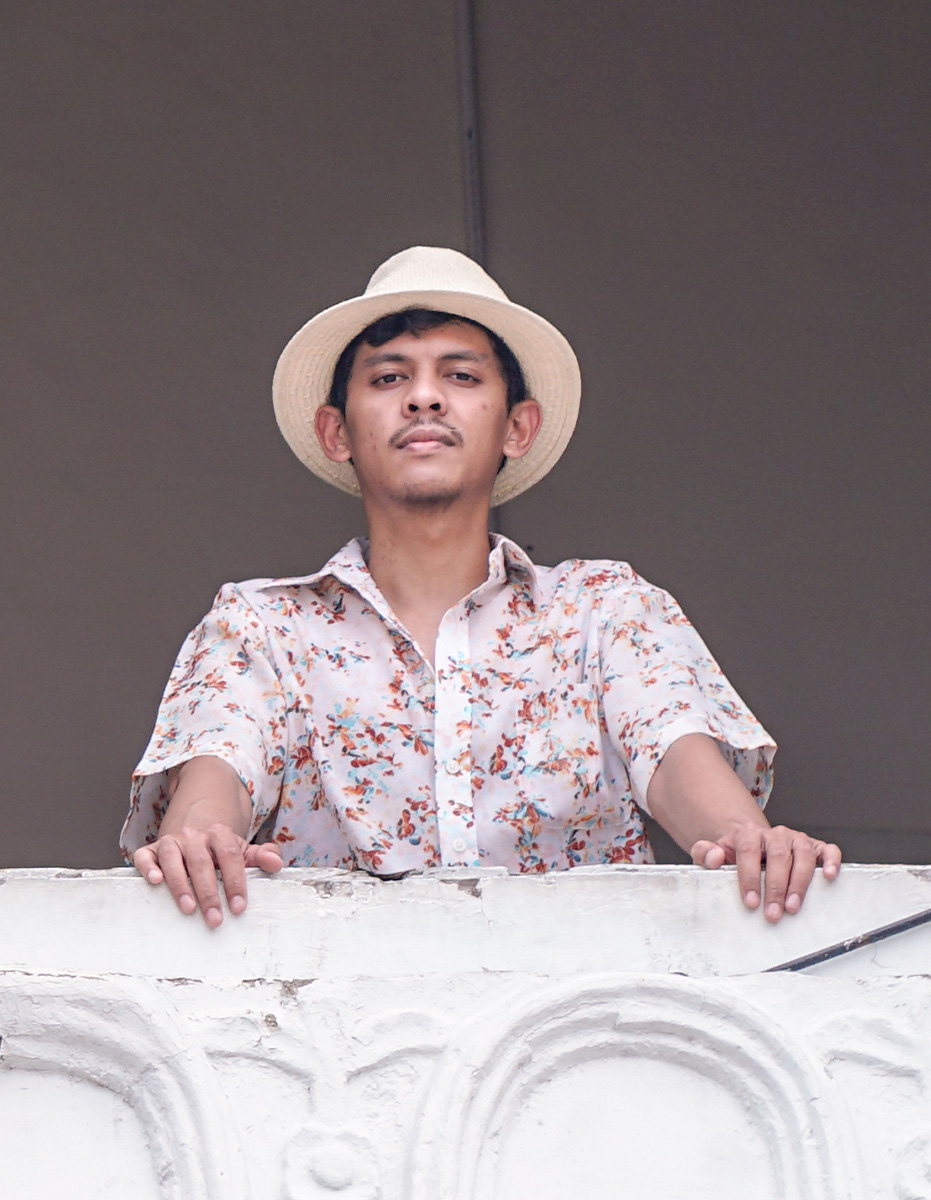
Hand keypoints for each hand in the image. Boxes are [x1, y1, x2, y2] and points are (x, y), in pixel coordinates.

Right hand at [133, 823, 282, 927]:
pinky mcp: (152, 849)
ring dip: (180, 884)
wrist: (195, 823)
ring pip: (173, 858)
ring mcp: (171, 841)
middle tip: (214, 919)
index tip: (239, 907)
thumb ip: (261, 856)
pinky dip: (148, 867)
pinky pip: (145, 855)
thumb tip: (277, 863)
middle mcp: (194, 835)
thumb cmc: (220, 848)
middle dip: (208, 892)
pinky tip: (155, 882)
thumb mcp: (242, 849)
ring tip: (188, 908)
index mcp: (220, 834)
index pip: (230, 856)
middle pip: (201, 862)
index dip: (235, 882)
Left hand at [691, 823, 840, 921]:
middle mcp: (775, 834)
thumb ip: (705, 853)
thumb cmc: (736, 856)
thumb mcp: (715, 853)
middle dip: (775, 887)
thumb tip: (714, 857)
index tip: (751, 902)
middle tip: (773, 913)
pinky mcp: (816, 847)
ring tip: (793, 906)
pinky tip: (829, 876)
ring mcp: (797, 839)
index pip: (748, 851)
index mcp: (749, 834)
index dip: (749, 877)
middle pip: (777, 855)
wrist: (753, 845)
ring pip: (802, 854)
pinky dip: (831, 861)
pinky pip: (827, 849)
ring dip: (799, 882)